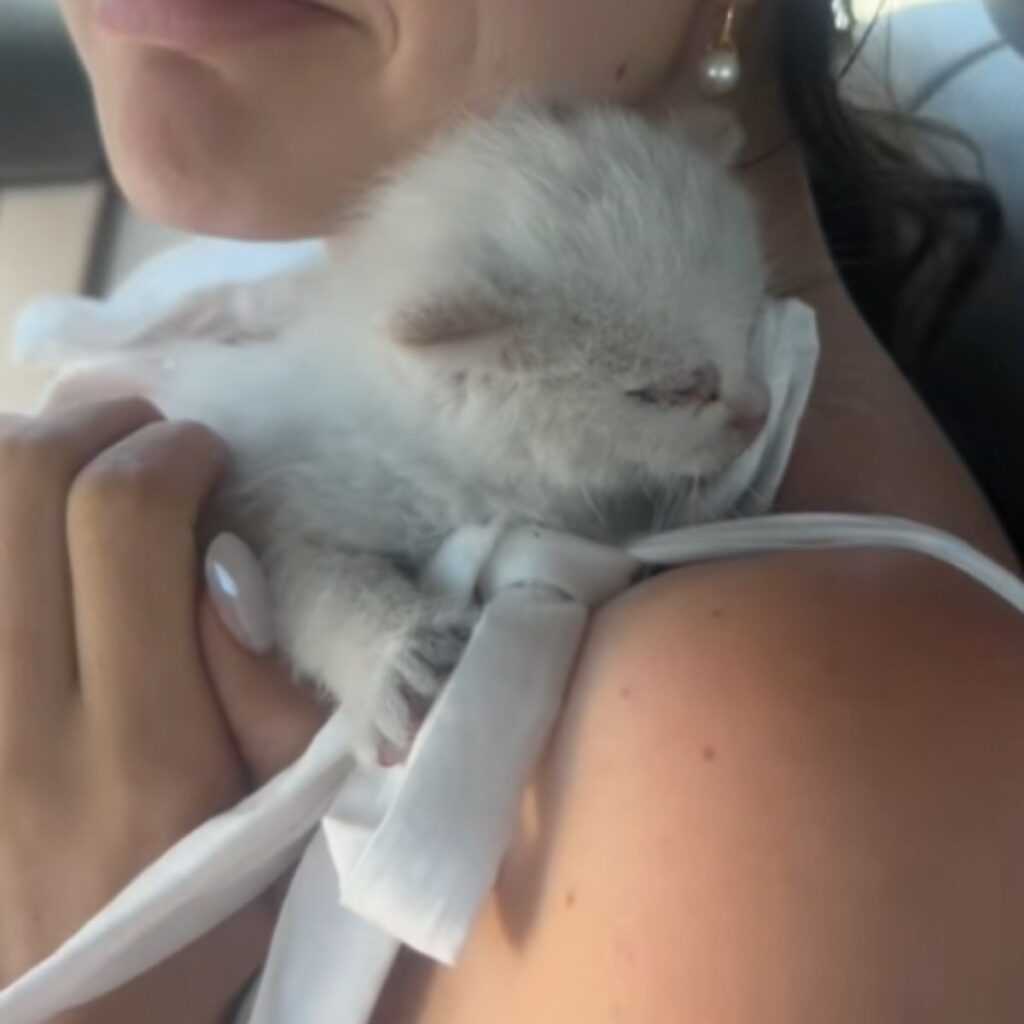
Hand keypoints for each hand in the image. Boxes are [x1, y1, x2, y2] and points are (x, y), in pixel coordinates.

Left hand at [0, 398, 327, 1022]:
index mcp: (137, 752)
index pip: (126, 524)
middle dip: (90, 424)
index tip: (205, 457)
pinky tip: (17, 534)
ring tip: (67, 463)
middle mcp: (15, 726)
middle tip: (137, 434)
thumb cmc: (180, 937)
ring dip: (17, 455)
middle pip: (20, 485)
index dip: (172, 454)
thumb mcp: (271, 835)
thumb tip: (220, 558)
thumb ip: (266, 697)